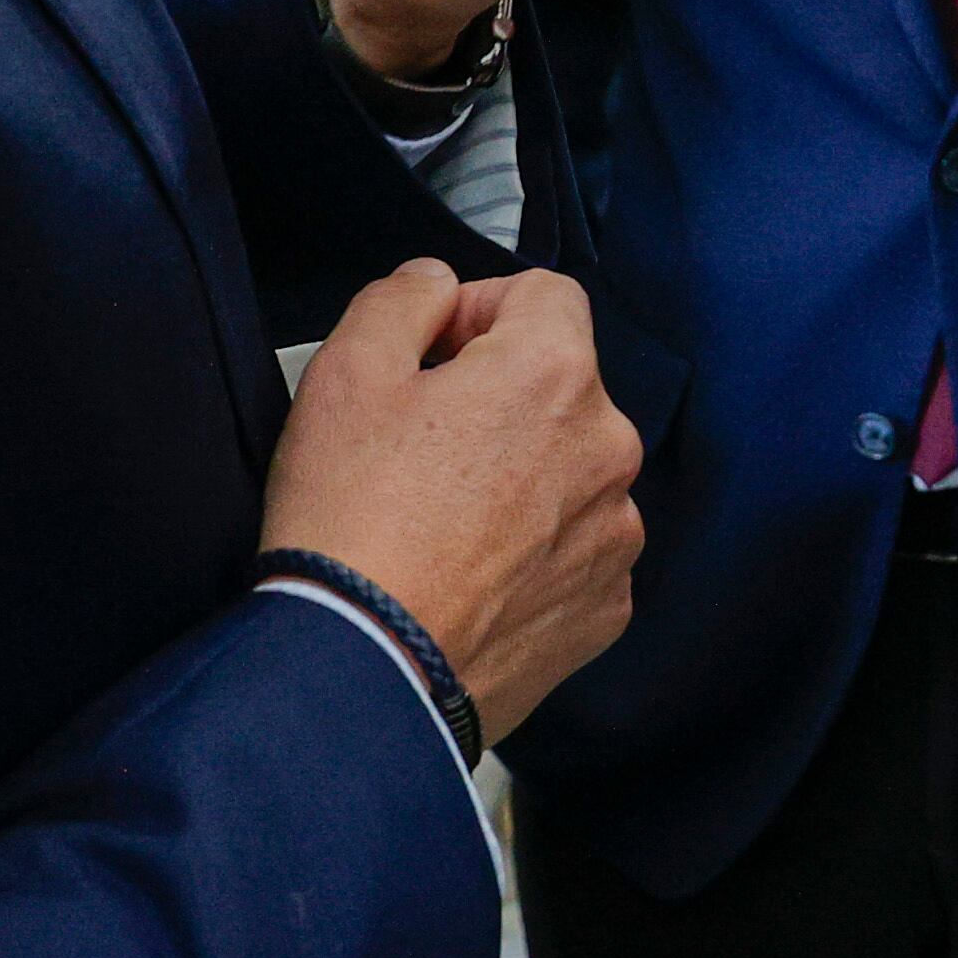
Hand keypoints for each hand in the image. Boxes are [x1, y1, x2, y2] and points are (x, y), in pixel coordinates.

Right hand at [259, 260, 642, 743]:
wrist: (365, 672)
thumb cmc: (351, 527)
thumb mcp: (344, 372)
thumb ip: (401, 298)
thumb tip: (435, 285)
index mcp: (553, 375)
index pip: (544, 294)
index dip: (477, 311)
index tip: (431, 355)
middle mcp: (606, 449)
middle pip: (559, 385)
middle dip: (496, 397)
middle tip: (417, 444)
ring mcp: (613, 535)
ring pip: (568, 470)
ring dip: (518, 476)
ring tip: (437, 519)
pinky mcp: (603, 608)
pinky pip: (574, 549)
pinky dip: (530, 551)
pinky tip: (466, 571)